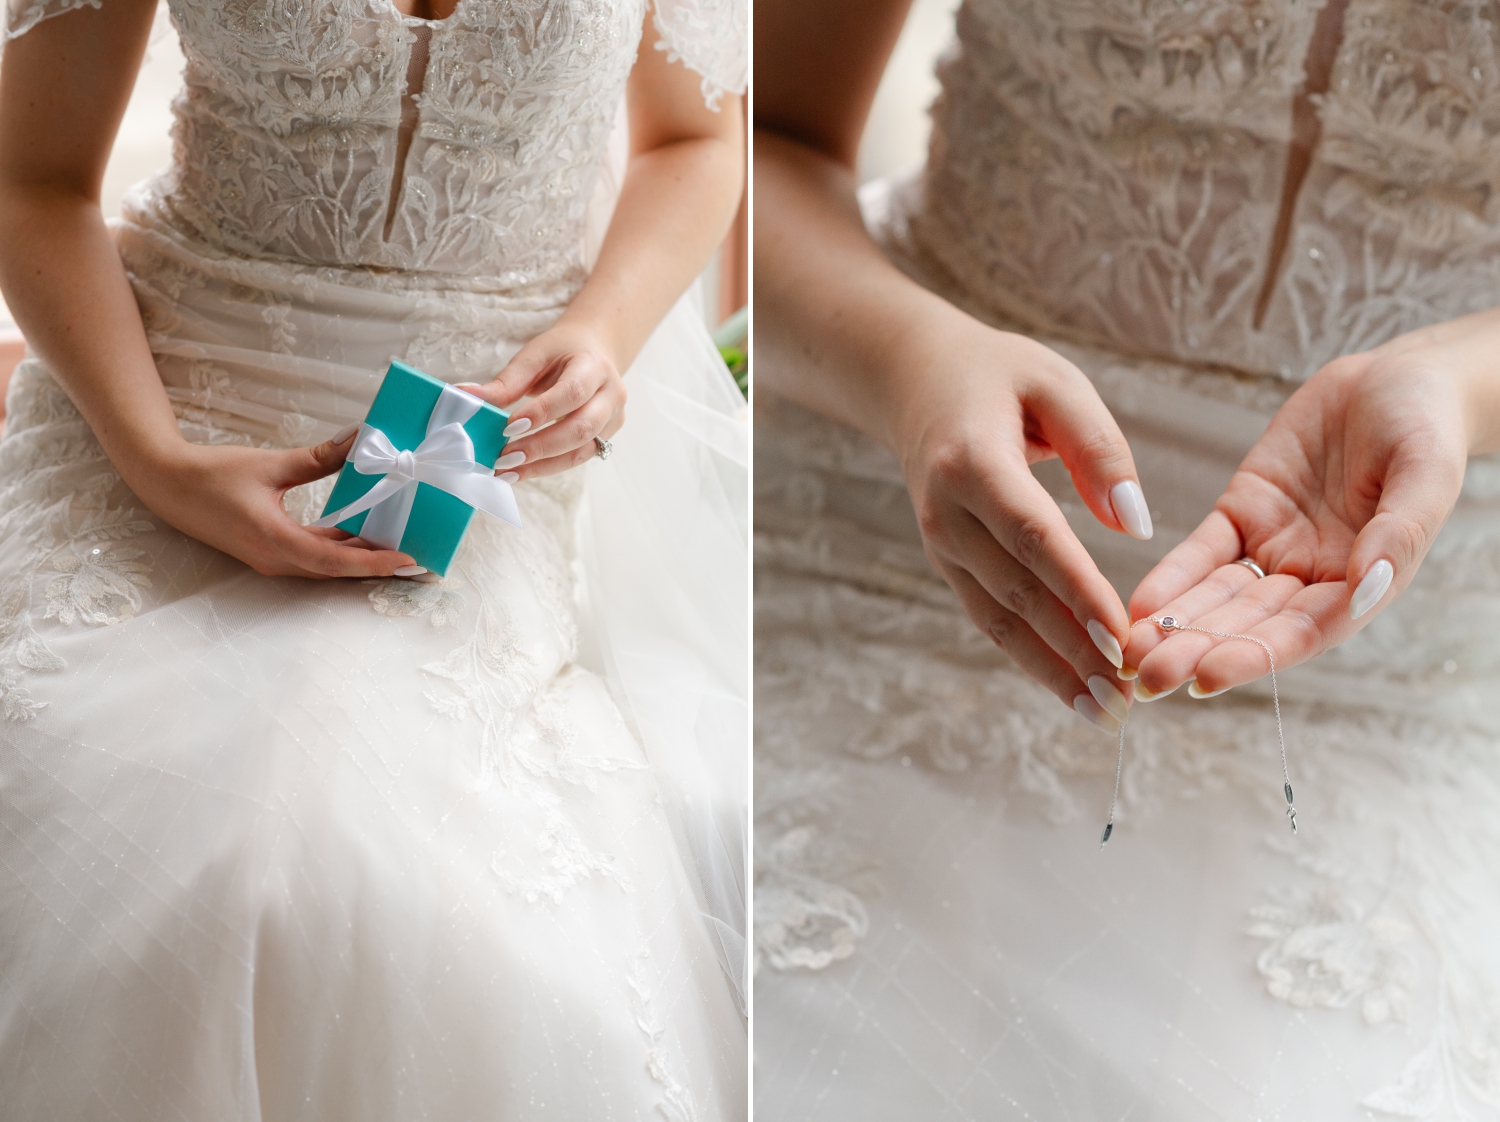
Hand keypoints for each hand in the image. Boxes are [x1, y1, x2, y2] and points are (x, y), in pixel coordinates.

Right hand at [127, 431, 417, 578]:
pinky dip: (340, 549)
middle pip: (336, 570)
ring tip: (399, 545)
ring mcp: (271, 559)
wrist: (167, 485)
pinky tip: (363, 534)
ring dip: (360, 557)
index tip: (406, 559)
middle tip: (418, 556)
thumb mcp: (269, 464)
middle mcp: (275, 558)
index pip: (335, 561)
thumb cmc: (212, 475)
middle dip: (377, 565)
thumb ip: (317, 458)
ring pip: (326, 565)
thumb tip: (358, 440)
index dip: (373, 562)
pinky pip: (313, 557)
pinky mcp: (268, 552)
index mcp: (274, 540)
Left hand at [456, 321, 625, 480]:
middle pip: (582, 428)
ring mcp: (613, 420)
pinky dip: (548, 467)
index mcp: (595, 367)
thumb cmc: (561, 352)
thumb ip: (505, 382)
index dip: (542, 412)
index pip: (572, 393)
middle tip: (504, 458)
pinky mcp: (606, 438)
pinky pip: (579, 458)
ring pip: (582, 451)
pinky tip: (521, 471)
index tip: (508, 427)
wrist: (596, 352)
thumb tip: (464, 395)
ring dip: (543, 466)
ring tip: (508, 472)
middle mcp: (611, 395)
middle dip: (541, 447)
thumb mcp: (534, 356)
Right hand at [883, 311, 1152, 731]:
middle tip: (1124, 696)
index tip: (1120, 637)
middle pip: (1015, 591)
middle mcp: (947, 513)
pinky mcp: (946, 562)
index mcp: (974, 463)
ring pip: (997, 618)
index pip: (1034, 537)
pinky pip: (988, 616)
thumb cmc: (997, 376)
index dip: (1077, 591)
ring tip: (1101, 711)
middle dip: (1070, 649)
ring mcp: (940, 543)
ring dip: (1049, 670)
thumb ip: (1099, 449)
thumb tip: (1136, 525)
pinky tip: (1067, 687)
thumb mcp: (1054, 383)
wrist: (912, 381)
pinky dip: (1028, 657)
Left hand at [1124, 338, 1473, 699]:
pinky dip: (1171, 577)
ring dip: (1175, 625)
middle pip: (1247, 625)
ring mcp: (1274, 546)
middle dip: (1196, 651)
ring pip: (1217, 596)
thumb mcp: (1425, 474)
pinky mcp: (1243, 512)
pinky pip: (1202, 552)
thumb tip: (1364, 587)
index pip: (1301, 633)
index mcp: (1361, 585)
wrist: (1398, 380)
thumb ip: (1398, 533)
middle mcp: (1311, 577)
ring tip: (1128, 652)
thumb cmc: (1426, 427)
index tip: (1207, 679)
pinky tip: (1139, 603)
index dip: (1254, 657)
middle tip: (1145, 678)